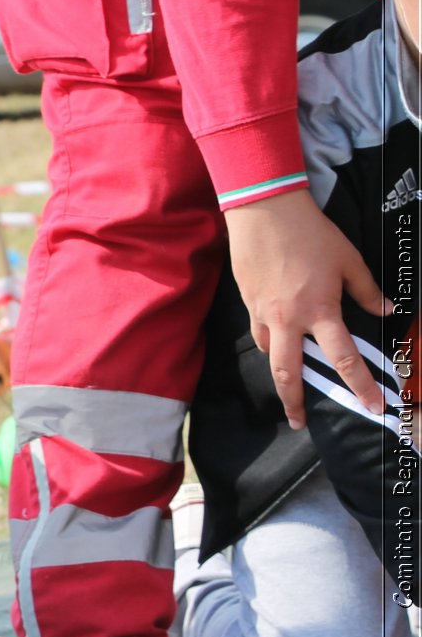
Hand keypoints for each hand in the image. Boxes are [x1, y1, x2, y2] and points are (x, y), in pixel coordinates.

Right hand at [225, 189, 390, 428]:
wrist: (264, 214)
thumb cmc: (310, 234)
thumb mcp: (348, 260)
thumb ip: (366, 290)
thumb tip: (386, 309)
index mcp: (320, 310)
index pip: (344, 358)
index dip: (361, 386)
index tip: (373, 406)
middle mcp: (290, 320)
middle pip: (289, 374)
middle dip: (294, 403)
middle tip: (298, 422)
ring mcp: (265, 314)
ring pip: (270, 356)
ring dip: (280, 374)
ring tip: (287, 385)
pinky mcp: (249, 304)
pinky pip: (260, 333)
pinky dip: (269, 344)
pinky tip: (275, 343)